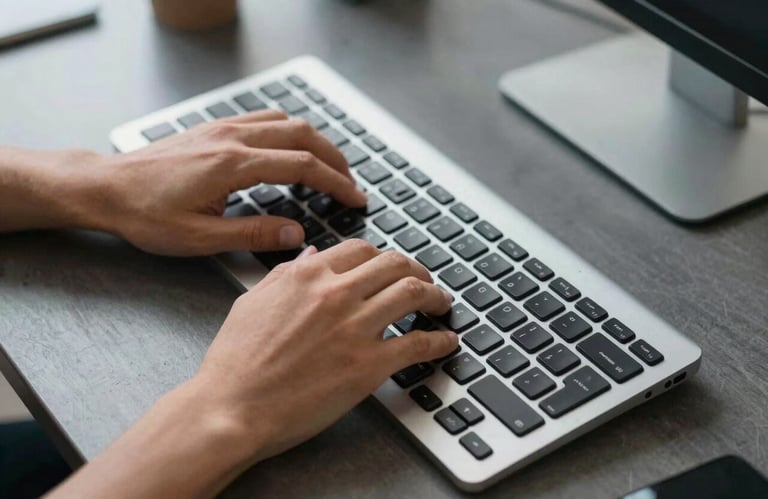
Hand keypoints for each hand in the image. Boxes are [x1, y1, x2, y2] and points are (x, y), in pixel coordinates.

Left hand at [0, 110, 365, 255]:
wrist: (106, 188)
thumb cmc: (145, 215)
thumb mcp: (199, 238)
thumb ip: (253, 235)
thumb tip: (296, 235)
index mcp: (232, 165)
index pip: (302, 166)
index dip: (335, 183)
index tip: (355, 198)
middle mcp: (232, 139)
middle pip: (302, 136)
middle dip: (335, 159)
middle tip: (351, 183)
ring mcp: (223, 128)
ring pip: (286, 121)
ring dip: (315, 142)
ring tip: (329, 167)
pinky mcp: (214, 128)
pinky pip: (264, 118)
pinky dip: (290, 131)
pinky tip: (292, 148)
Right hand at [195, 239, 456, 461]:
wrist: (231, 409)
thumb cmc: (235, 362)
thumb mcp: (252, 302)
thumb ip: (285, 274)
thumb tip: (310, 255)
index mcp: (307, 276)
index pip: (360, 250)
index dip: (382, 257)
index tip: (390, 267)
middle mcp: (335, 294)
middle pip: (394, 265)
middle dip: (416, 270)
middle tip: (424, 282)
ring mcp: (355, 328)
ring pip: (413, 293)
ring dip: (435, 296)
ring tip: (441, 304)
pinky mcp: (369, 366)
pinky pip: (418, 344)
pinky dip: (439, 341)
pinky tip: (446, 342)